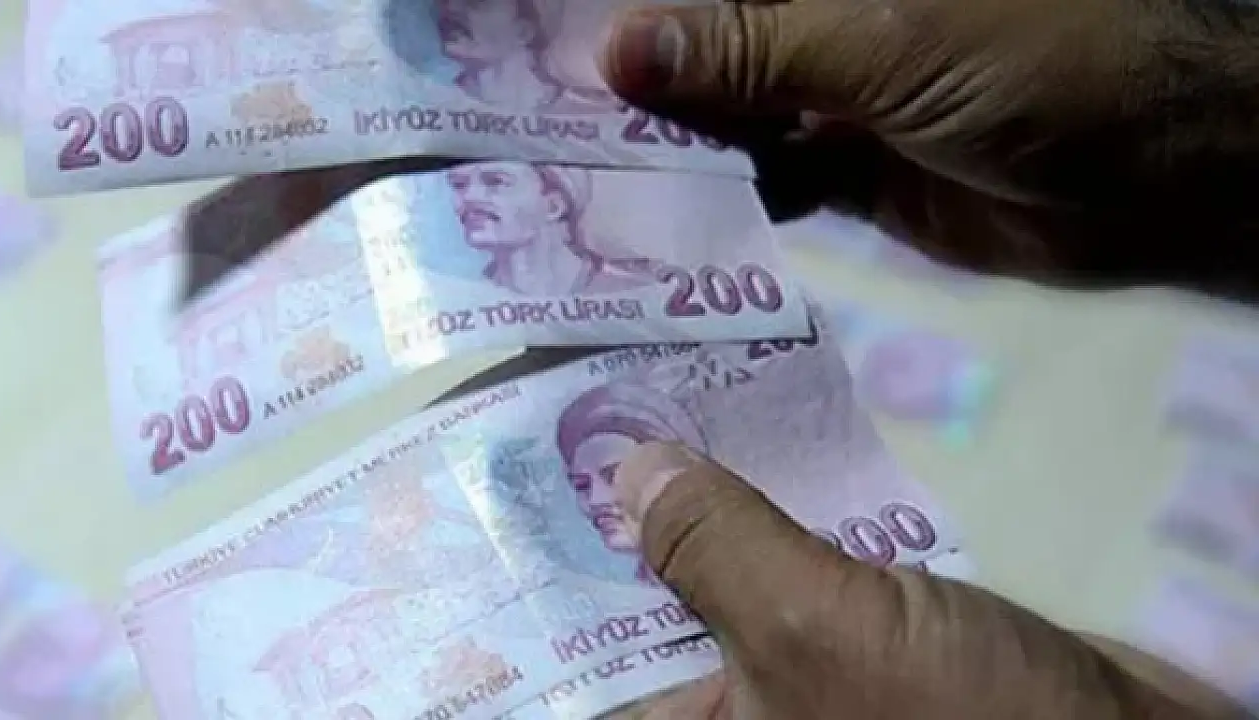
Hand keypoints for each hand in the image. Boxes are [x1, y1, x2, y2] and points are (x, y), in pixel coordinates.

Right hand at [599, 0, 1258, 294]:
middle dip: (636, 93)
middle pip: (707, 53)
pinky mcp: (853, 174)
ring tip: (581, 193)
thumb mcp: (880, 42)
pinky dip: (728, 206)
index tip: (544, 60)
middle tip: (541, 144)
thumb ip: (751, 50)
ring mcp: (834, 98)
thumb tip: (620, 51)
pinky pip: (772, 185)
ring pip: (730, 122)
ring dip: (671, 156)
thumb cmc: (1027, 61)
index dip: (636, 24)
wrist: (1152, 160)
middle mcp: (815, 26)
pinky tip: (667, 232)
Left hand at [600, 442, 1248, 718]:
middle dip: (610, 518)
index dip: (537, 582)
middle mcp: (725, 709)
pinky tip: (742, 436)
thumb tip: (629, 469)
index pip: (578, 661)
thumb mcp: (811, 629)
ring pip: (712, 577)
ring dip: (690, 500)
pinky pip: (783, 564)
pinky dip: (766, 508)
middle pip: (635, 610)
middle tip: (574, 413)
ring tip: (639, 400)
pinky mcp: (851, 636)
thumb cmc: (956, 717)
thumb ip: (714, 548)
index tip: (507, 489)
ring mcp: (789, 673)